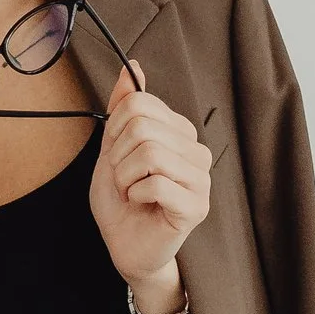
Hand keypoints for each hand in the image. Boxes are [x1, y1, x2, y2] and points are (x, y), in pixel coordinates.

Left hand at [89, 63, 211, 309]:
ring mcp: (201, 178)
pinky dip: (135, 194)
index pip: (140, 103)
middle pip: (143, 127)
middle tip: (123, 179)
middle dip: (118, 156)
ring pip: (150, 153)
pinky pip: (156, 183)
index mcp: (179, 132)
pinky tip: (141, 204)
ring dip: (125, 177)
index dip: (115, 129)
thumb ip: (123, 109)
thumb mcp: (113, 148)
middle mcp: (196, 150)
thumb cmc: (122, 202)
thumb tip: (132, 66)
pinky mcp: (197, 205)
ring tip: (132, 192)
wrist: (126, 247)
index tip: (116, 155)